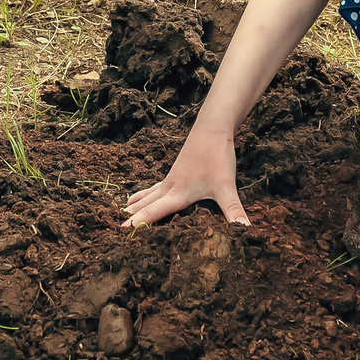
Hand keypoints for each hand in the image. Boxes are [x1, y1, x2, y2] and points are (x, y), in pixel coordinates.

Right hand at [123, 125, 250, 228]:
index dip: (138, 224)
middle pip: (147, 204)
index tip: (122, 232)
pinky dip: (148, 193)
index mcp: (177, 194)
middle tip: (115, 227)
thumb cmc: (216, 155)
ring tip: (124, 210)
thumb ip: (233, 210)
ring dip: (138, 203)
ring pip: (149, 193)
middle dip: (133, 216)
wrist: (212, 127)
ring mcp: (172, 178)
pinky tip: (148, 193)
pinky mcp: (177, 171)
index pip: (153, 213)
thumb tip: (244, 230)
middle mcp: (170, 187)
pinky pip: (157, 186)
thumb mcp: (226, 186)